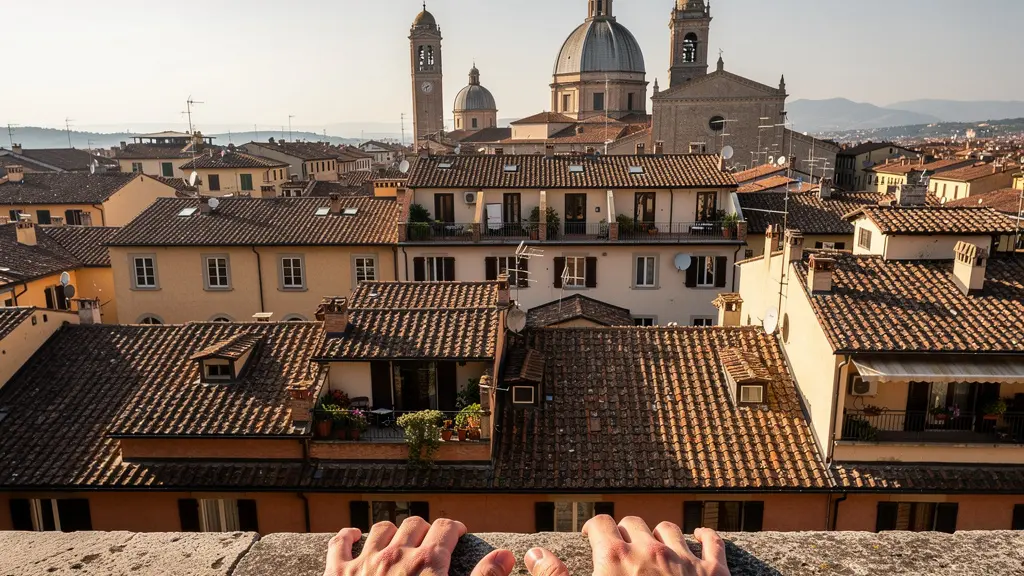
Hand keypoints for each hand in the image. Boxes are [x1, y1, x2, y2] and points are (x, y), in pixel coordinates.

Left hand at [324, 517, 515, 575]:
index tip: (458, 535)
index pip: (446, 527)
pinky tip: (354, 536)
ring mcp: (365, 562)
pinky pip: (340, 543)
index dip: (455, 529)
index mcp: (428, 562)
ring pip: (381, 528)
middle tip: (432, 543)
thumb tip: (506, 555)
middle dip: (426, 530)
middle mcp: (396, 554)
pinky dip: (347, 536)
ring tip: (401, 540)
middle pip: (414, 523)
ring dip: (393, 531)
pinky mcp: (338, 574)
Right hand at [524, 515, 728, 575]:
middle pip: (633, 523)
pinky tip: (699, 536)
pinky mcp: (714, 573)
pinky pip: (712, 541)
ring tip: (653, 547)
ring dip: (659, 535)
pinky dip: (704, 536)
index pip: (600, 523)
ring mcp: (684, 560)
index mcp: (615, 556)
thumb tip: (534, 553)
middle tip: (619, 548)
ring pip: (669, 528)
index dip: (592, 529)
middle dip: (624, 532)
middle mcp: (650, 549)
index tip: (590, 538)